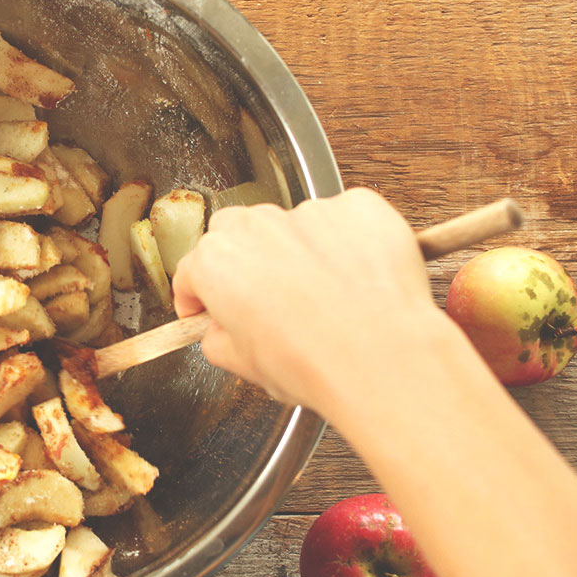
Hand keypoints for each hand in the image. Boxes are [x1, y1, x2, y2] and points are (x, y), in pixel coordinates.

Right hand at [174, 188, 436, 421]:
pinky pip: (345, 221)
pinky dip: (349, 244)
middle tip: (269, 300)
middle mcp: (257, 226)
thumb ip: (221, 341)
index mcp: (219, 263)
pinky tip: (360, 280)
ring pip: (295, 226)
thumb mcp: (248, 369)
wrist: (382, 357)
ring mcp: (309, 211)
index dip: (198, 295)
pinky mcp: (355, 207)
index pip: (194, 270)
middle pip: (238, 232)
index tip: (206, 309)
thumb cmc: (316, 365)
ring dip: (302, 252)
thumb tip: (222, 333)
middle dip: (247, 260)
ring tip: (327, 296)